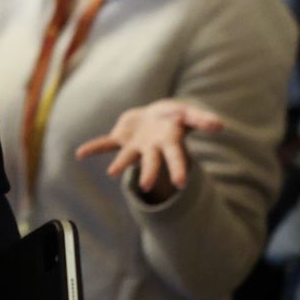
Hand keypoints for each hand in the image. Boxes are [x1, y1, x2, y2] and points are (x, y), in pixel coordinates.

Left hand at [75, 99, 223, 204]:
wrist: (155, 114)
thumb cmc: (174, 116)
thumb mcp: (188, 113)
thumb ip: (202, 120)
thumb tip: (220, 125)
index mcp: (169, 143)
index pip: (176, 158)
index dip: (177, 169)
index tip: (180, 184)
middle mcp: (151, 149)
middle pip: (151, 162)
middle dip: (148, 172)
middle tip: (144, 186)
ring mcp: (135, 146)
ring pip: (127, 157)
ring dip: (120, 164)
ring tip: (112, 173)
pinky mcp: (120, 138)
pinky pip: (105, 144)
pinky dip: (93, 148)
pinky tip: (80, 154)